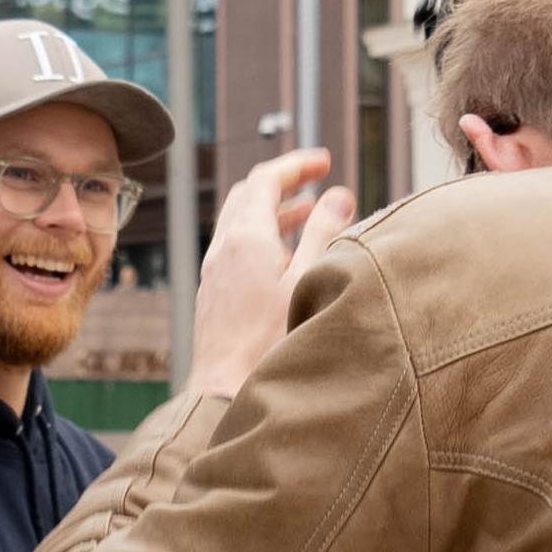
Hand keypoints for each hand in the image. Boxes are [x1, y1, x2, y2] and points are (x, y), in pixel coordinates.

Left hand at [190, 150, 356, 401]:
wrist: (224, 390)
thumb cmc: (269, 342)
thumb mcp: (308, 280)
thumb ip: (324, 232)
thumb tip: (338, 195)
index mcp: (246, 237)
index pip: (265, 179)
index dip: (296, 164)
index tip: (325, 161)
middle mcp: (223, 248)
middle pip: (248, 195)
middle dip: (283, 182)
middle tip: (316, 180)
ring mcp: (214, 272)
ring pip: (240, 222)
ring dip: (273, 211)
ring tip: (307, 214)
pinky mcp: (212, 294)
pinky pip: (234, 249)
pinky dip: (261, 237)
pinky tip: (283, 258)